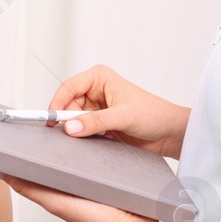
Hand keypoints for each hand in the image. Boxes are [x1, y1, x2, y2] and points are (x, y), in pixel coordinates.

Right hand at [49, 64, 190, 157]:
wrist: (169, 133)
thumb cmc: (154, 114)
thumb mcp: (123, 117)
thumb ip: (95, 122)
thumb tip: (70, 127)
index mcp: (99, 78)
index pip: (68, 88)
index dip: (57, 103)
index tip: (51, 120)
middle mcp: (95, 91)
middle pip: (68, 106)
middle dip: (67, 120)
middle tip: (66, 136)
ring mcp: (96, 109)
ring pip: (73, 120)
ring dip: (76, 131)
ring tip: (85, 139)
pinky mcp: (99, 124)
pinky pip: (82, 131)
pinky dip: (82, 138)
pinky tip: (90, 143)